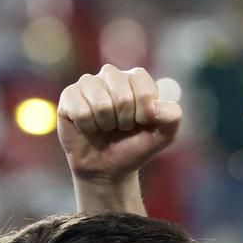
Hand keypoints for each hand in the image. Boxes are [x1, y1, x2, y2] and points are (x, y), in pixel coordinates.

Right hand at [57, 65, 181, 185]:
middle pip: (123, 96)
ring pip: (101, 103)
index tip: (141, 123)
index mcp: (136, 78)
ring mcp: (88, 83)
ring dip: (106, 124)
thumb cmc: (135, 146)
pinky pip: (80, 110)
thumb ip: (172, 117)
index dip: (144, 114)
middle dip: (124, 121)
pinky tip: (88, 128)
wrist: (107, 167)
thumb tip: (154, 106)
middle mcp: (111, 75)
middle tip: (120, 127)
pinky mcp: (69, 95)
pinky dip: (88, 127)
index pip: (144, 90)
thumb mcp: (163, 136)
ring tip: (105, 127)